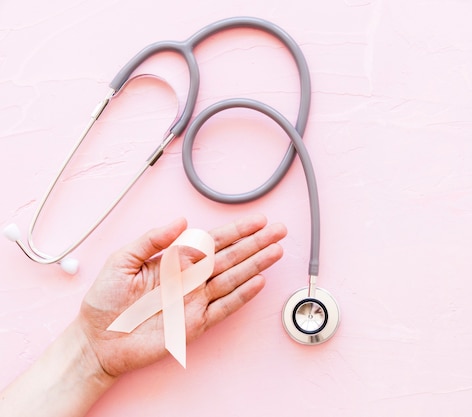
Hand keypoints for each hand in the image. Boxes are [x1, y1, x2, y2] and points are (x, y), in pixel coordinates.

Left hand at [77, 214, 286, 377]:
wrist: (98, 341)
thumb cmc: (106, 301)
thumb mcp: (122, 261)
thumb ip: (152, 240)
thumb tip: (181, 221)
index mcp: (175, 261)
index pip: (213, 241)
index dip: (236, 230)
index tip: (257, 221)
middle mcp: (189, 279)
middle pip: (230, 256)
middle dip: (256, 243)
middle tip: (279, 231)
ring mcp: (195, 301)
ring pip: (233, 278)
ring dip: (255, 265)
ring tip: (275, 252)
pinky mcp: (195, 324)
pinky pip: (224, 307)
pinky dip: (242, 295)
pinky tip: (259, 282)